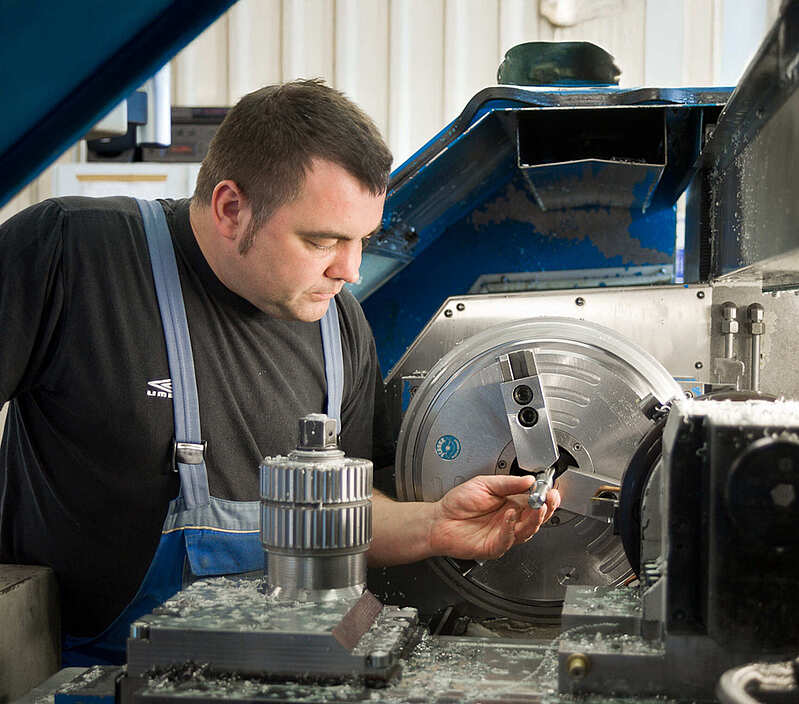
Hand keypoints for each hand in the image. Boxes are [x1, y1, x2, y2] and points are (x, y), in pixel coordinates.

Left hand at [429, 475, 560, 560]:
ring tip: (537, 506)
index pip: (535, 501)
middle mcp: (511, 520)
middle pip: (537, 518)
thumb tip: (529, 480)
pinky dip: (511, 528)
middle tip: (549, 498)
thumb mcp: (484, 484)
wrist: (439, 520)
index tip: (551, 489)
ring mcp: (504, 534)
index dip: (546, 496)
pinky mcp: (495, 546)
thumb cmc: (459, 503)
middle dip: (546, 508)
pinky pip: (508, 539)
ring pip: (527, 530)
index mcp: (512, 504)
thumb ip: (507, 483)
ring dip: (534, 518)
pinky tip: (511, 515)